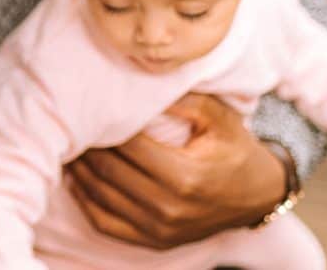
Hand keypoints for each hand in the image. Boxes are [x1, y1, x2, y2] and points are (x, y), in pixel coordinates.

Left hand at [65, 93, 285, 249]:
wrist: (257, 196)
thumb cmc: (235, 149)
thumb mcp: (219, 117)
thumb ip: (184, 99)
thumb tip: (142, 85)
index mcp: (185, 175)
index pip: (128, 146)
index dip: (105, 126)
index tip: (90, 108)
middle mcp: (169, 206)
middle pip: (109, 171)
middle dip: (87, 147)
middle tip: (70, 125)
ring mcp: (160, 229)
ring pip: (102, 198)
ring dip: (80, 172)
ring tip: (69, 147)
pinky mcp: (154, 241)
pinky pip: (106, 224)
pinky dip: (86, 202)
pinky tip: (77, 181)